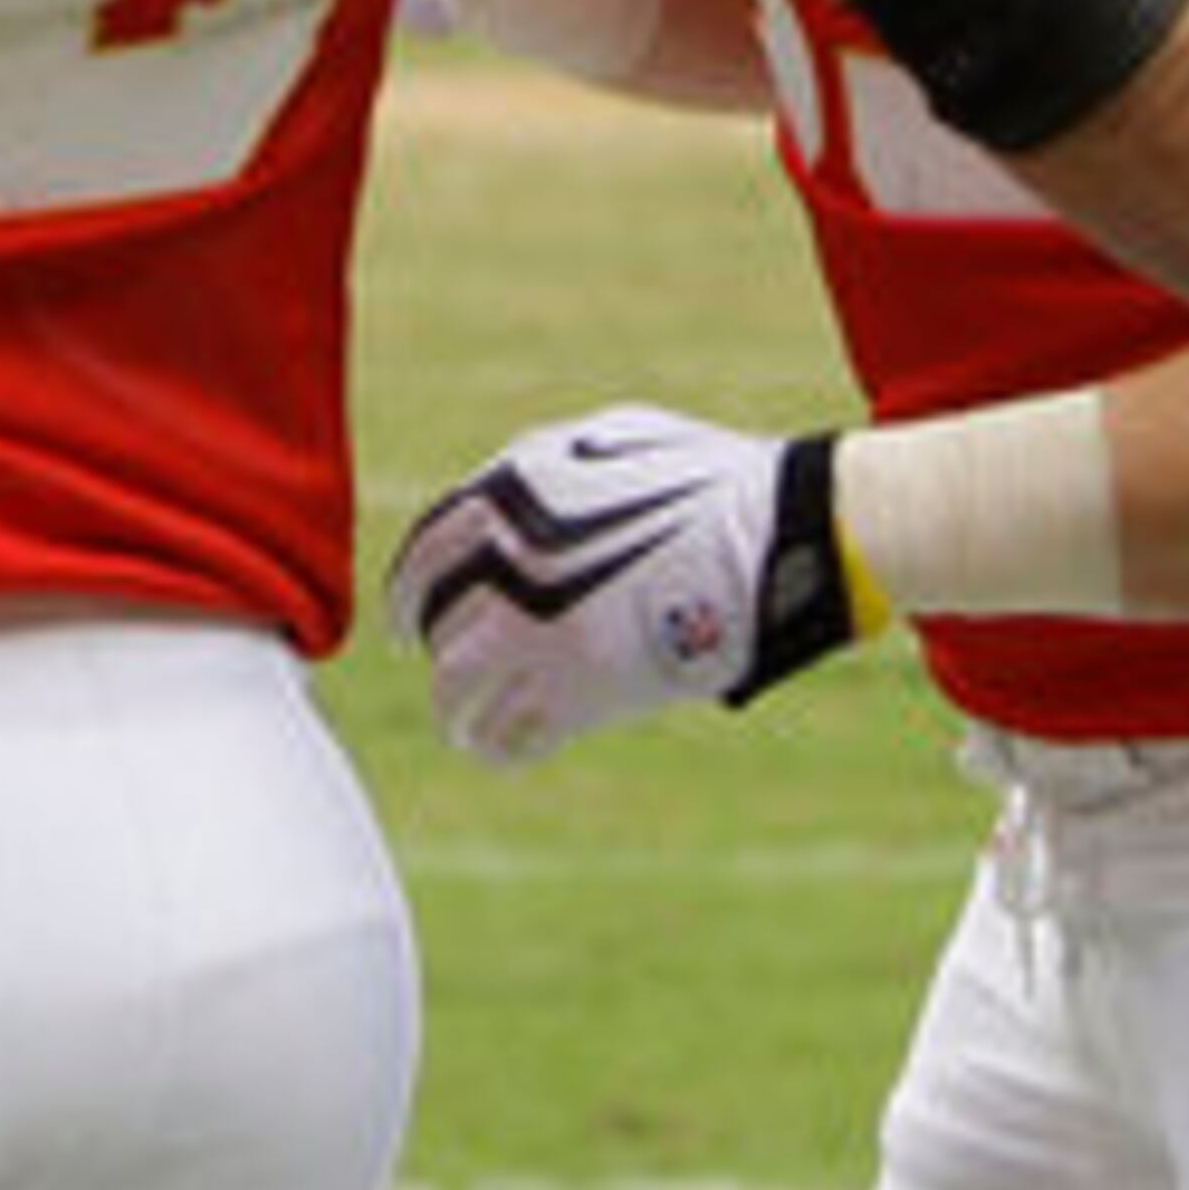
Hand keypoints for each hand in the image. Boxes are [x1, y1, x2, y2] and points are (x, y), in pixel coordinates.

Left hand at [386, 405, 856, 763]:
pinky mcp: (583, 690)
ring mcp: (542, 629)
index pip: (424, 556)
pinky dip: (499, 747)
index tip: (410, 625)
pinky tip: (504, 749)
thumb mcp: (608, 440)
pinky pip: (510, 736)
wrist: (778, 534)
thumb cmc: (706, 479)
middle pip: (438, 627)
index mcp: (512, 490)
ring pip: (456, 691)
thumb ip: (538, 475)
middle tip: (448, 677)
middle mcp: (509, 560)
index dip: (410, 596)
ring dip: (457, 713)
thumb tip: (491, 517)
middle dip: (439, 652)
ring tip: (466, 727)